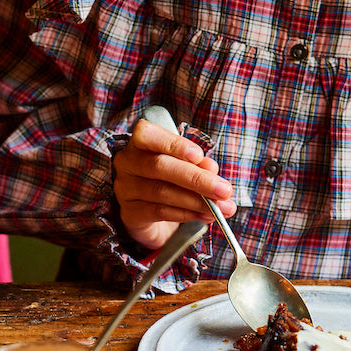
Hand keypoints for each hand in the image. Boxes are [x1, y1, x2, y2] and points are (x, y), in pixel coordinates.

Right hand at [112, 118, 235, 250]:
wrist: (151, 215)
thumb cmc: (170, 181)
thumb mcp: (187, 168)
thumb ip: (198, 165)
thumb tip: (211, 168)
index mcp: (140, 143)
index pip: (148, 135)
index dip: (174, 144)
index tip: (199, 155)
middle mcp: (128, 163)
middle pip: (160, 166)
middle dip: (196, 178)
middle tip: (224, 190)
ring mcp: (126, 189)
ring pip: (162, 192)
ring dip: (196, 201)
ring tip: (219, 208)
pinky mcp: (130, 213)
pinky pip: (160, 212)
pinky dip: (186, 214)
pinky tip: (204, 216)